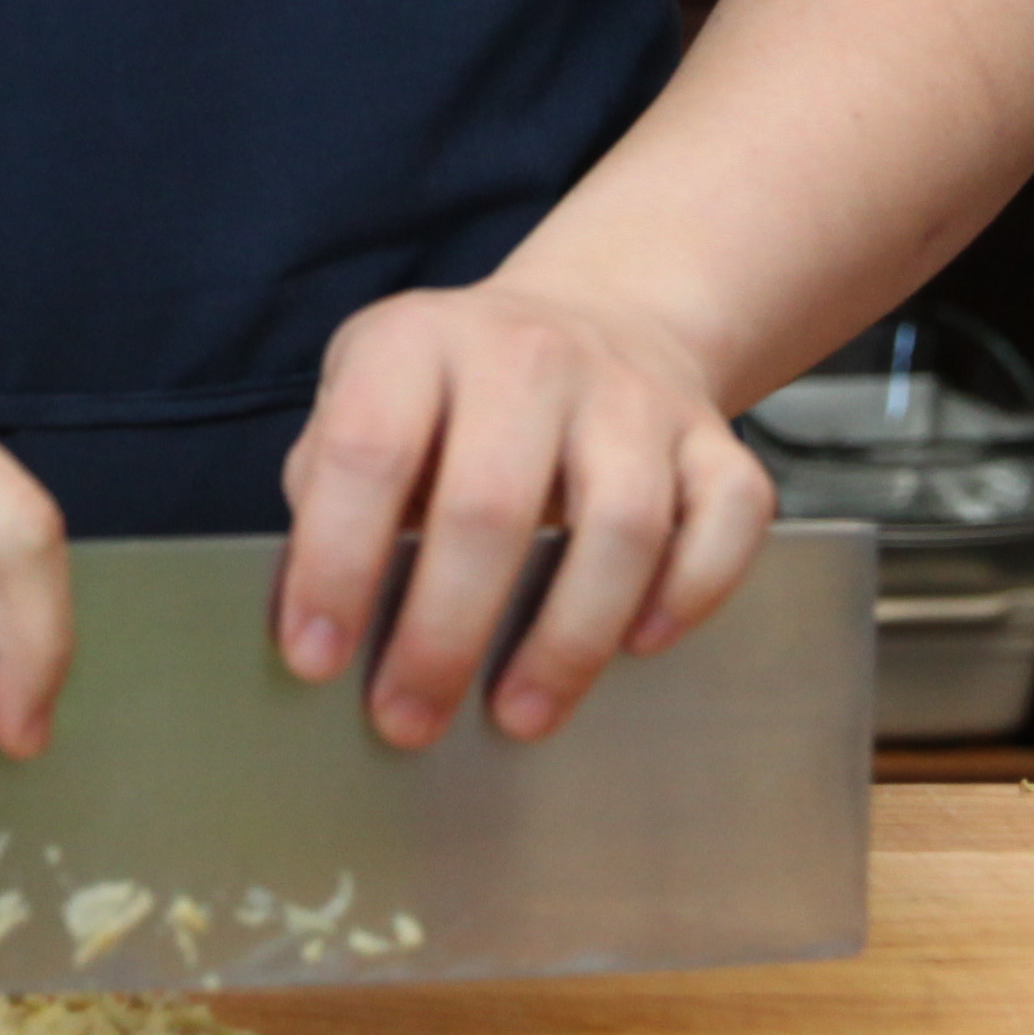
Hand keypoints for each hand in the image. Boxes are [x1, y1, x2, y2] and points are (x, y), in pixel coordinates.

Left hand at [270, 281, 779, 749]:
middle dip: (443, 633)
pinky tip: (639, 643)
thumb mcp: (365, 394)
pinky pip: (726, 522)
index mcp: (418, 341)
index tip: (316, 657)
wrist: (602, 315)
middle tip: (409, 719)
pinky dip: (689, 594)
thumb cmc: (457, 394)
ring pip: (622, 524)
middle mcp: (529, 354)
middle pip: (491, 505)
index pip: (367, 450)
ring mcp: (632, 395)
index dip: (334, 562)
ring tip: (518, 714)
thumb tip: (307, 613)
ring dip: (567, 640)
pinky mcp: (712, 437)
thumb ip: (328, 484)